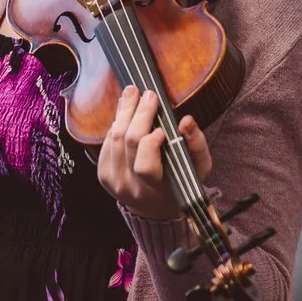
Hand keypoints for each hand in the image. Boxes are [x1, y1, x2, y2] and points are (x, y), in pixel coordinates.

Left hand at [96, 89, 212, 221]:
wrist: (155, 206)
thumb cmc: (181, 181)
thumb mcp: (198, 168)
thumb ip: (196, 145)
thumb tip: (186, 120)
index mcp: (156, 189)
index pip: (145, 166)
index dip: (150, 143)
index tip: (161, 127)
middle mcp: (131, 187)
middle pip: (127, 144)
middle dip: (138, 114)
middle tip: (148, 94)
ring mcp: (114, 181)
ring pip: (114, 140)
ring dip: (124, 113)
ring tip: (133, 94)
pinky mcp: (103, 174)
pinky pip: (107, 144)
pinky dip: (116, 126)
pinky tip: (125, 113)